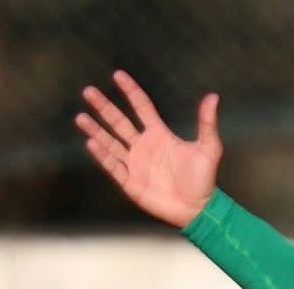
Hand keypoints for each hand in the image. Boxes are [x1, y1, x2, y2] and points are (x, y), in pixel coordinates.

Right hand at [75, 71, 221, 229]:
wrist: (198, 208)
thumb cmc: (203, 180)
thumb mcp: (209, 148)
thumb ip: (207, 123)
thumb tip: (213, 97)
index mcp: (159, 134)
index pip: (141, 107)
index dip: (130, 91)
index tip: (117, 75)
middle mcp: (143, 146)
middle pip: (119, 122)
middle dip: (104, 107)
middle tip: (88, 91)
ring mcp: (135, 164)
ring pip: (111, 142)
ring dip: (96, 130)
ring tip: (81, 117)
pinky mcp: (130, 182)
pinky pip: (113, 166)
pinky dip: (103, 156)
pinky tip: (92, 143)